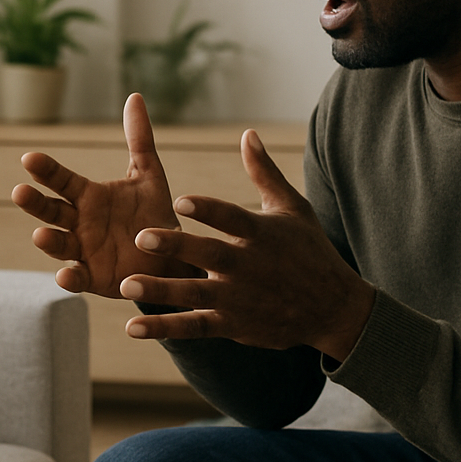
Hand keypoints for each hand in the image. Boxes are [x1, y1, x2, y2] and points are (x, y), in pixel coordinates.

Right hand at [13, 94, 200, 296]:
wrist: (171, 256)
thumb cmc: (153, 214)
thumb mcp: (148, 174)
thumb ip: (139, 138)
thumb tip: (134, 96)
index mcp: (88, 197)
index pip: (61, 180)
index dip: (46, 170)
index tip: (29, 158)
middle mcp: (79, 223)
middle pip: (51, 211)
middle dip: (35, 203)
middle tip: (19, 193)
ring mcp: (83, 251)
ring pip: (58, 245)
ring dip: (47, 241)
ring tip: (40, 235)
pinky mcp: (94, 278)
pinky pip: (78, 279)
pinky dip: (69, 279)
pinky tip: (64, 276)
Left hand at [119, 128, 374, 360]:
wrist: (334, 308)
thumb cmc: (311, 251)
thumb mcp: (293, 208)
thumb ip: (263, 173)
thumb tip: (247, 133)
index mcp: (261, 233)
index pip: (232, 218)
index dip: (208, 210)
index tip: (181, 200)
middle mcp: (248, 266)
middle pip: (209, 255)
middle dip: (177, 247)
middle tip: (142, 238)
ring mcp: (239, 298)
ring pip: (195, 294)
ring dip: (161, 290)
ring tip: (126, 285)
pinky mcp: (232, 324)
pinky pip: (194, 327)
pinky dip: (165, 328)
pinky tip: (133, 326)